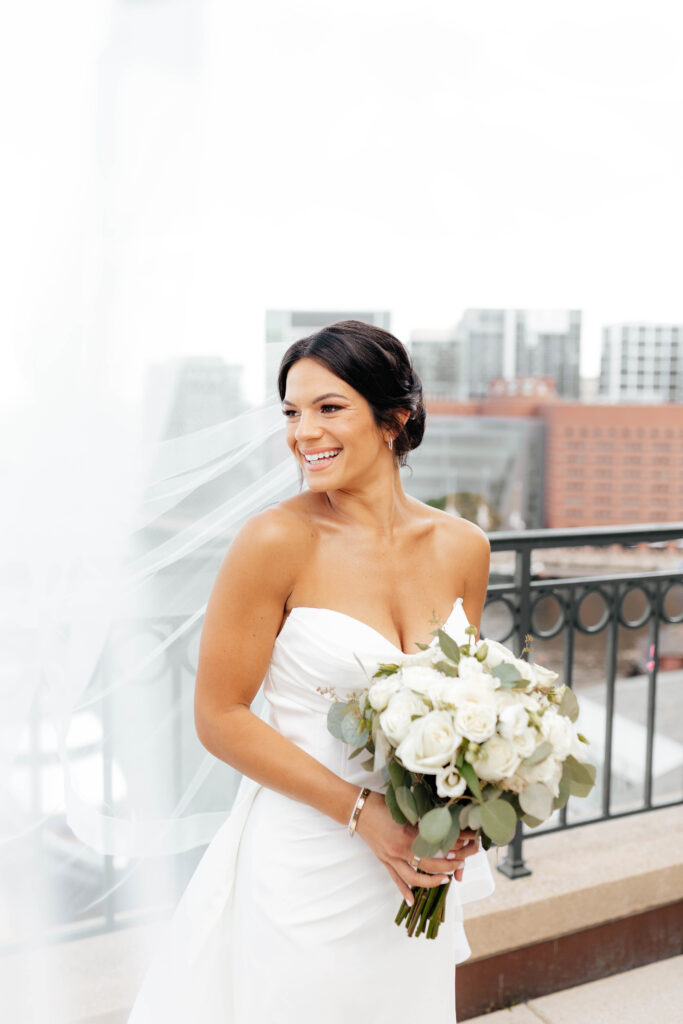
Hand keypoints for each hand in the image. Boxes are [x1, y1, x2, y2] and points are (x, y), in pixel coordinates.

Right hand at [354, 792, 480, 903]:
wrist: (357, 809)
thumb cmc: (380, 803)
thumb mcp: (404, 809)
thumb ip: (420, 820)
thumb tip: (440, 825)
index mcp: (407, 835)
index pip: (435, 845)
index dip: (452, 845)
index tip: (465, 844)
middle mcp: (400, 850)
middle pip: (429, 864)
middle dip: (448, 865)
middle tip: (460, 863)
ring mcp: (390, 858)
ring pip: (414, 878)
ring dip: (431, 882)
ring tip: (445, 880)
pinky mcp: (383, 861)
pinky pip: (395, 879)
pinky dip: (404, 891)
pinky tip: (412, 901)